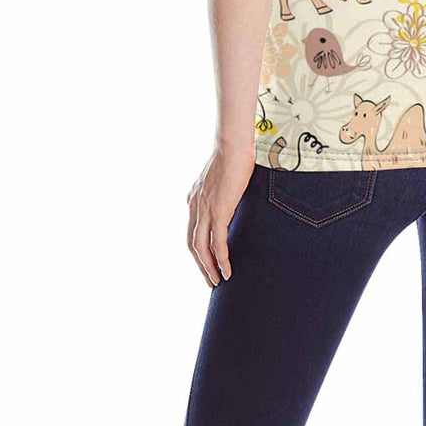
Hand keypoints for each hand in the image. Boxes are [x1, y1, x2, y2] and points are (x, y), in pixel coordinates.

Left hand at [187, 146, 255, 286]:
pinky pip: (217, 242)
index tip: (207, 262)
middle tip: (211, 280)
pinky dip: (221, 258)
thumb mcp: (222, 178)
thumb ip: (222, 192)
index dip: (198, 250)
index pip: (192, 231)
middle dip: (201, 265)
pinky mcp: (218, 211)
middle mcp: (195, 206)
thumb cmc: (233, 155)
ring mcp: (205, 209)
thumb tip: (233, 198)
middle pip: (192, 244)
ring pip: (201, 248)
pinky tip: (226, 269)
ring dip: (209, 267)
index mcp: (194, 199)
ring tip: (219, 280)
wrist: (232, 145)